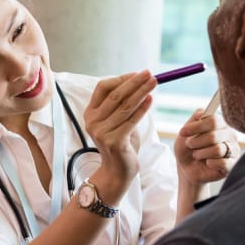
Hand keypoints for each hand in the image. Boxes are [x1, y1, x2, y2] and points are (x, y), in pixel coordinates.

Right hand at [83, 70, 156, 201]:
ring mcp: (101, 132)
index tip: (138, 74)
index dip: (120, 79)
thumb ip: (121, 103)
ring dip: (141, 92)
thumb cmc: (121, 142)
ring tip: (154, 83)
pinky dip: (142, 109)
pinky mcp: (113, 141)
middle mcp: (92, 121)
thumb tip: (139, 80)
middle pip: (115, 95)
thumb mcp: (117, 120)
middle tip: (149, 73)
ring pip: (125, 107)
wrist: (118, 170)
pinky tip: (151, 100)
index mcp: (90, 113)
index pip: (102, 88)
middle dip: (134, 83)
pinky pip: (131, 121)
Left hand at [174, 109, 239, 184]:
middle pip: (214, 135)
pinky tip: (208, 163)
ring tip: (197, 155)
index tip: (183, 132)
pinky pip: (223, 162)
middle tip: (190, 145)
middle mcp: (229, 134)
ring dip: (201, 154)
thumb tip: (201, 114)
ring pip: (218, 149)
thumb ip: (193, 121)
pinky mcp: (233, 164)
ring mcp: (233, 149)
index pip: (214, 120)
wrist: (187, 169)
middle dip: (196, 142)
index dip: (197, 127)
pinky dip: (210, 164)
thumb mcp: (184, 133)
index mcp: (220, 124)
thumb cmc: (187, 149)